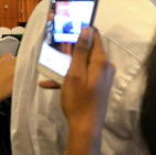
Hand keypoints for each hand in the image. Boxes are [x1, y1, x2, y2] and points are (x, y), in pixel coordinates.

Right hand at [41, 27, 114, 154]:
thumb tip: (87, 29)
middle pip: (88, 49)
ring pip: (82, 63)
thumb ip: (81, 51)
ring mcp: (103, 76)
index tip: (67, 27)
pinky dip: (69, 77)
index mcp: (101, 61)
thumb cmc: (79, 100)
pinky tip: (50, 84)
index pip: (95, 36)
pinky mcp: (98, 84)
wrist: (86, 127)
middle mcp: (106, 66)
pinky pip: (83, 75)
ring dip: (66, 65)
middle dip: (70, 49)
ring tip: (49, 70)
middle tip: (54, 50)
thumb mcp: (75, 74)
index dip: (81, 30)